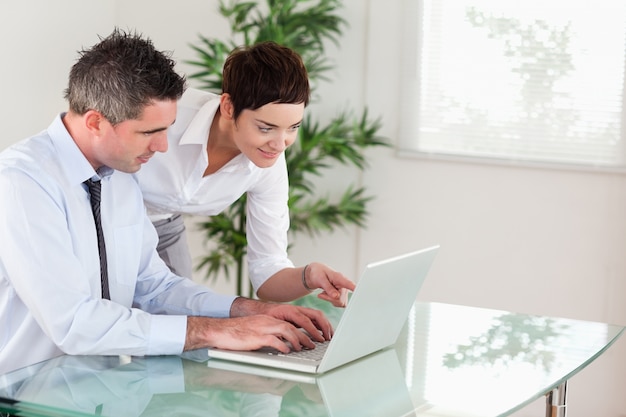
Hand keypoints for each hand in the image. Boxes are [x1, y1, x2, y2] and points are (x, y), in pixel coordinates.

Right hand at [184, 314, 316, 352]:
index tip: (311, 336)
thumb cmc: (236, 332)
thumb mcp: (256, 329)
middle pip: (293, 325)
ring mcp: (263, 328)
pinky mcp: (257, 337)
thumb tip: (282, 343)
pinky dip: (283, 346)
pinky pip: (275, 341)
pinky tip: (287, 351)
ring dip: (298, 340)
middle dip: (306, 335)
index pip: (291, 321)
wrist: (220, 330)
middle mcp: (268, 321)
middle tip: (313, 344)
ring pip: (287, 331)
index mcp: (268, 319)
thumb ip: (269, 333)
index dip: (303, 328)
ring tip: (303, 348)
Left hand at [304, 262, 354, 306]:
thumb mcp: (320, 279)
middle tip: (321, 293)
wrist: (317, 274)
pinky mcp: (343, 296)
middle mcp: (345, 285)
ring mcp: (344, 291)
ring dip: (330, 300)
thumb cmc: (319, 274)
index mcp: (340, 278)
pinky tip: (327, 295)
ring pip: (341, 303)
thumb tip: (336, 296)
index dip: (355, 289)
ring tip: (324, 292)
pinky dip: (331, 301)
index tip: (360, 293)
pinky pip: (339, 304)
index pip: (349, 284)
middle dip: (330, 299)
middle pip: (341, 299)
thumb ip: (328, 288)